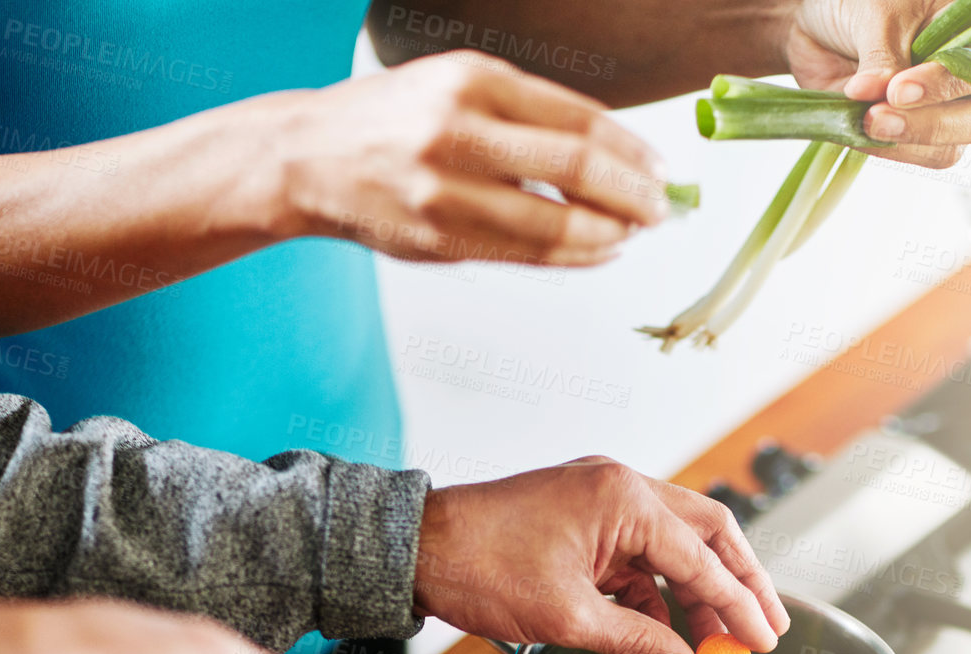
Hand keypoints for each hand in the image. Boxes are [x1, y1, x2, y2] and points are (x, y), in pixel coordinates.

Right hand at [273, 51, 667, 267]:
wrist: (309, 158)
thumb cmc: (390, 123)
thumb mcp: (454, 86)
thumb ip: (522, 114)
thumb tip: (607, 151)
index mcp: (471, 81)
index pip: (573, 117)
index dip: (628, 149)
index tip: (659, 168)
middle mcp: (458, 132)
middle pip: (572, 167)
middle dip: (630, 194)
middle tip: (661, 208)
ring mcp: (446, 193)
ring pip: (551, 222)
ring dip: (606, 233)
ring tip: (633, 234)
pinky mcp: (439, 241)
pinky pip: (523, 255)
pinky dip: (571, 256)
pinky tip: (598, 252)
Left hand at [413, 457, 789, 653]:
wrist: (418, 548)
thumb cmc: (479, 565)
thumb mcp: (567, 617)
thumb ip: (636, 642)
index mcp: (623, 498)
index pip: (703, 558)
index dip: (738, 606)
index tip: (763, 640)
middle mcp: (619, 487)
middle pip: (706, 534)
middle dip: (738, 584)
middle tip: (765, 628)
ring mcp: (600, 498)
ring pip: (672, 546)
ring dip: (696, 593)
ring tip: (716, 643)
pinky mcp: (582, 518)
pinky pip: (636, 555)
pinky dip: (655, 592)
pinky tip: (666, 631)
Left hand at [783, 0, 970, 166]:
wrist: (820, 23)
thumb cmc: (862, 1)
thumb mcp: (877, 13)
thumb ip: (884, 57)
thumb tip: (882, 93)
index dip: (945, 84)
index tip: (899, 90)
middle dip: (929, 123)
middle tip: (878, 117)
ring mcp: (952, 109)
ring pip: (949, 148)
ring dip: (904, 142)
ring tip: (865, 121)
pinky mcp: (921, 136)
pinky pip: (917, 156)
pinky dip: (887, 149)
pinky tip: (860, 132)